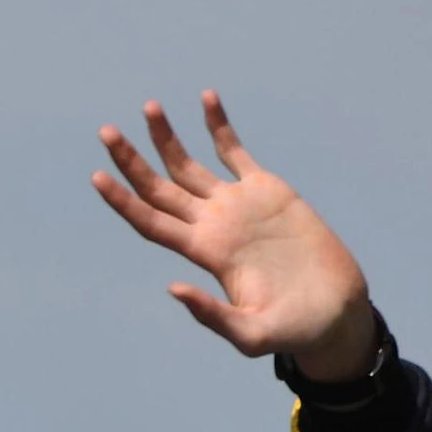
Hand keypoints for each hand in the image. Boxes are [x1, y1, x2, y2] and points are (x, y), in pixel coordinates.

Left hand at [90, 91, 376, 380]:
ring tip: (149, 106)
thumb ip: (212, 316)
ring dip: (166, 137)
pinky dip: (219, 125)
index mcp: (204, 254)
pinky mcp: (266, 189)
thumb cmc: (293, 329)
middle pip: (159, 187)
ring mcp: (237, 204)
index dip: (123, 201)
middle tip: (105, 132)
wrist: (333, 309)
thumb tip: (173, 289)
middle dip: (131, 160)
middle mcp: (212, 225)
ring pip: (190, 164)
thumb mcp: (251, 334)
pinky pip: (234, 151)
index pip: (151, 222)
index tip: (97, 177)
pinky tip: (206, 97)